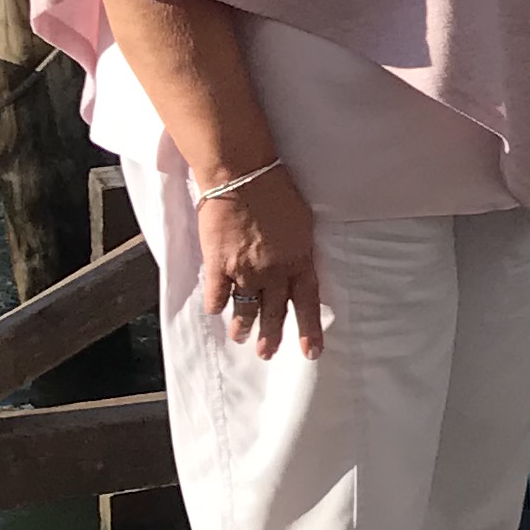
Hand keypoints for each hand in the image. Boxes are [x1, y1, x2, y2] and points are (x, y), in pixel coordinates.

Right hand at [196, 169, 324, 360]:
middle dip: (271, 337)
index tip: (312, 352)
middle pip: (274, 313)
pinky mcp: (218, 264)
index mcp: (299, 260)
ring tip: (240, 338)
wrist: (242, 175)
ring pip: (245, 310)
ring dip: (242, 327)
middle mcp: (274, 271)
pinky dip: (217, 305)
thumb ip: (298, 250)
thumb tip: (297, 267)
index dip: (309, 329)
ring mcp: (245, 270)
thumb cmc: (275, 191)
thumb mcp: (301, 223)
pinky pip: (217, 296)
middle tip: (267, 353)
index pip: (308, 302)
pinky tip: (217, 310)